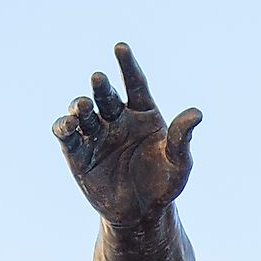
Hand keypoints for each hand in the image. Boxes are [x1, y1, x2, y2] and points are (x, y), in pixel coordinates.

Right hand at [53, 43, 201, 225]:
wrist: (143, 213)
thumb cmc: (165, 183)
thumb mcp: (179, 162)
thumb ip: (183, 137)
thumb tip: (197, 113)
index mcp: (143, 114)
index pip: (134, 83)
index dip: (127, 65)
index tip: (120, 47)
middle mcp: (117, 119)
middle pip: (106, 96)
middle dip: (100, 87)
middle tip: (98, 79)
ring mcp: (96, 135)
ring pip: (83, 113)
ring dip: (80, 106)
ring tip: (83, 106)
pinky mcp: (78, 154)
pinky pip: (67, 136)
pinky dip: (63, 128)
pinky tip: (67, 126)